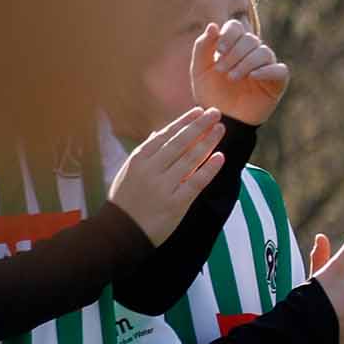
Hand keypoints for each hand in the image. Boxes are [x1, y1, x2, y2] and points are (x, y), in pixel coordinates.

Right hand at [107, 109, 228, 243]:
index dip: (183, 122)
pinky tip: (220, 157)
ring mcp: (163, 186)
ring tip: (221, 129)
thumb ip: (145, 154)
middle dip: (199, 125)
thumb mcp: (128, 173)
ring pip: (190, 159)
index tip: (199, 111)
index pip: (164, 135)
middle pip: (180, 143)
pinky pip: (196, 182)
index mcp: (138, 160)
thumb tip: (157, 133)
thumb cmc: (126, 201)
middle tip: (216, 113)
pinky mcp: (176, 203)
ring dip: (208, 141)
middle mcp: (150, 170)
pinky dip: (209, 168)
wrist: (121, 232)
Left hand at [189, 19, 288, 124]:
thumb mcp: (199, 69)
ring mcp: (266, 66)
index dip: (229, 35)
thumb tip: (213, 25)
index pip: (236, 27)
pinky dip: (266, 71)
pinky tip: (252, 77)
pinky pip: (280, 70)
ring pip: (264, 52)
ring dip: (246, 63)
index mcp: (233, 45)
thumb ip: (202, 47)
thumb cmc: (211, 92)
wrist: (222, 117)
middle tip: (221, 70)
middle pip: (250, 39)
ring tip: (232, 78)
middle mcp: (251, 52)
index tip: (219, 50)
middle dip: (234, 53)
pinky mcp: (277, 82)